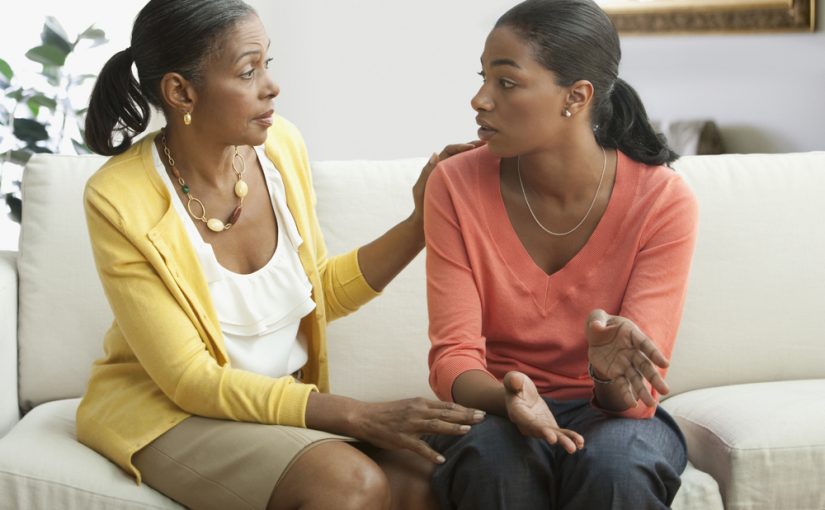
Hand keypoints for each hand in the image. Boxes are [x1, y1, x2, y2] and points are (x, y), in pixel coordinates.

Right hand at [352, 397, 484, 462]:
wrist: (364, 417)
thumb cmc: (388, 413)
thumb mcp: (409, 405)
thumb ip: (426, 409)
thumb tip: (443, 412)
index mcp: (420, 403)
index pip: (447, 405)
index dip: (464, 408)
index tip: (479, 410)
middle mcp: (417, 411)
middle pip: (445, 413)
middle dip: (465, 415)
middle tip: (482, 417)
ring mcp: (409, 425)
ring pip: (435, 425)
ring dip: (452, 428)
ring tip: (468, 430)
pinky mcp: (401, 439)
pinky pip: (418, 447)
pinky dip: (430, 453)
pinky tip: (441, 459)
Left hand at [410, 141, 483, 224]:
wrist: (425, 222)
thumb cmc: (421, 207)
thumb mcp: (420, 189)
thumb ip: (426, 173)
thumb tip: (435, 154)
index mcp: (435, 168)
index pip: (448, 151)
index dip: (460, 146)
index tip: (471, 147)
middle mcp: (445, 170)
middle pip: (459, 153)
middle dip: (472, 147)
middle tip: (487, 144)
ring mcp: (454, 179)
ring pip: (465, 163)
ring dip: (476, 156)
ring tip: (490, 152)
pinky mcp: (461, 188)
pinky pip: (470, 176)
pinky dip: (478, 169)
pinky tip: (489, 167)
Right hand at [503, 371, 583, 453]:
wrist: (522, 395)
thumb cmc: (516, 385)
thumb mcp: (514, 379)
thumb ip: (513, 380)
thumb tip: (514, 381)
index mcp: (517, 412)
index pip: (525, 419)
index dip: (535, 427)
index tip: (548, 435)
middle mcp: (527, 424)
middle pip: (539, 431)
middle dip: (549, 437)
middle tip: (556, 441)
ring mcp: (540, 427)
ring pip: (551, 435)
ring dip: (563, 441)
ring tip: (574, 448)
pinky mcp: (550, 427)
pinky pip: (560, 434)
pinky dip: (570, 437)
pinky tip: (580, 443)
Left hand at [585, 309, 669, 407]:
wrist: (596, 334)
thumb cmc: (600, 323)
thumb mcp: (597, 317)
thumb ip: (597, 321)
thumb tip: (597, 327)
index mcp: (632, 335)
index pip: (645, 345)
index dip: (655, 354)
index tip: (665, 364)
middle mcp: (632, 351)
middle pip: (645, 366)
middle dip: (654, 378)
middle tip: (665, 390)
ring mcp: (625, 363)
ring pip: (636, 378)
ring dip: (643, 391)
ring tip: (651, 405)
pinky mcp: (616, 372)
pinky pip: (622, 384)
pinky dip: (627, 394)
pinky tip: (632, 404)